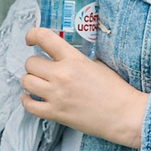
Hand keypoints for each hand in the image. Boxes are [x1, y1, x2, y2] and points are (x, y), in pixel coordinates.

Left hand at [20, 28, 146, 148]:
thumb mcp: (97, 64)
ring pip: (26, 82)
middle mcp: (61, 75)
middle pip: (30, 63)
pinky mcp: (55, 113)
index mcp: (73, 59)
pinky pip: (29, 106)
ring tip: (36, 82)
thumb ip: (77, 59)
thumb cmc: (115, 89)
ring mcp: (56, 95)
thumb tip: (62, 55)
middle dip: (33, 64)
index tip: (30, 40)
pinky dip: (26, 101)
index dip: (32, 35)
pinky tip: (30, 98)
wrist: (124, 115)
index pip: (44, 37)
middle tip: (41, 68)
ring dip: (29, 81)